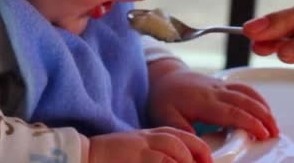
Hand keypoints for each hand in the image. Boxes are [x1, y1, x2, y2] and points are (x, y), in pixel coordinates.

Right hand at [89, 127, 211, 162]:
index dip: (201, 150)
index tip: (208, 162)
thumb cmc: (111, 157)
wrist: (85, 154)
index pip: (184, 137)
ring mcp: (143, 145)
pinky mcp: (137, 156)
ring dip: (189, 162)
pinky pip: (162, 160)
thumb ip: (158, 156)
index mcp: (152, 134)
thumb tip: (178, 160)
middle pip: (185, 141)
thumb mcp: (138, 152)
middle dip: (202, 155)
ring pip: (178, 150)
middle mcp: (150, 136)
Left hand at [147, 59, 277, 139]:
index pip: (232, 111)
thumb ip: (181, 130)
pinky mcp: (222, 83)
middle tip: (274, 133)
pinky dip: (258, 98)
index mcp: (203, 101)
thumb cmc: (163, 97)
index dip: (250, 122)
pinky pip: (245, 87)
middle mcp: (215, 91)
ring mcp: (220, 85)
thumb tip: (197, 146)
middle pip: (246, 101)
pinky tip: (265, 109)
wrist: (163, 75)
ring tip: (274, 125)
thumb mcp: (164, 116)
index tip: (262, 134)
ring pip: (248, 92)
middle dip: (263, 116)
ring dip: (264, 107)